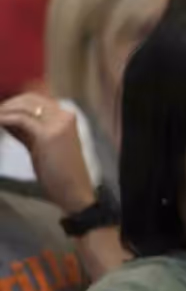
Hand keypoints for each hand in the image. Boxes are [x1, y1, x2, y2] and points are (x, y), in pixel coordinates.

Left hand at [0, 93, 95, 212]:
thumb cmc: (59, 173)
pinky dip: (3, 119)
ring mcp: (58, 124)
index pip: (36, 99)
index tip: (1, 112)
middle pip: (29, 98)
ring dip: (3, 110)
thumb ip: (26, 130)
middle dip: (7, 104)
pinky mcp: (48, 135)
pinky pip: (19, 120)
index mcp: (67, 117)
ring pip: (24, 106)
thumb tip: (5, 117)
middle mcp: (65, 116)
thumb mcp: (41, 146)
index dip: (14, 103)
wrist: (74, 192)